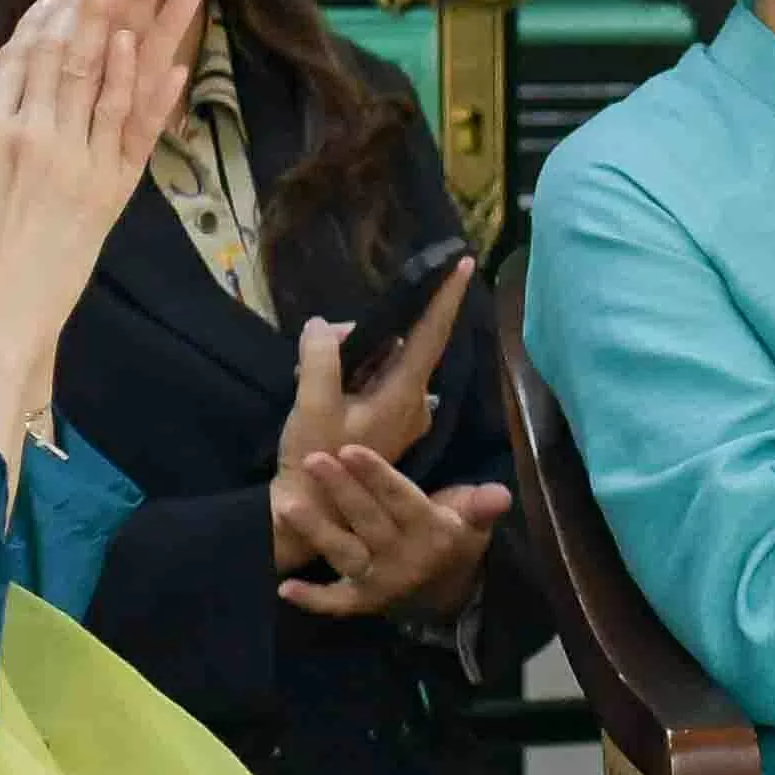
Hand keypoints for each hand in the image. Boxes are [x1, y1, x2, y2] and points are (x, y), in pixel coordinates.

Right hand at [0, 0, 199, 447]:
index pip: (19, 55)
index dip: (43, 18)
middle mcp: (35, 138)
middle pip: (66, 55)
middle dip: (87, 6)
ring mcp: (78, 164)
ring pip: (104, 80)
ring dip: (125, 28)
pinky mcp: (111, 193)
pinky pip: (135, 130)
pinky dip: (148, 89)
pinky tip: (163, 56)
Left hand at [274, 445, 510, 618]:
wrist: (448, 593)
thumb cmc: (454, 539)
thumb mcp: (474, 521)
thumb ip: (482, 506)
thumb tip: (501, 494)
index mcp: (431, 532)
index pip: (400, 499)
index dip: (376, 476)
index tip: (351, 450)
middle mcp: (403, 558)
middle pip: (367, 521)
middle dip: (341, 490)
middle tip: (314, 460)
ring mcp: (379, 581)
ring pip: (345, 554)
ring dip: (316, 532)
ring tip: (286, 505)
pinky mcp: (361, 601)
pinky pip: (336, 602)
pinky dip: (312, 599)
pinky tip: (284, 587)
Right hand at [280, 255, 471, 474]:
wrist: (314, 511)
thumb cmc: (319, 457)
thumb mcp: (312, 402)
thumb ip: (321, 356)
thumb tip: (324, 326)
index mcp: (405, 393)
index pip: (432, 334)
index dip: (447, 297)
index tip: (465, 263)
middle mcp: (414, 401)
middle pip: (399, 345)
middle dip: (364, 335)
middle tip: (319, 345)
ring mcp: (402, 413)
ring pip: (383, 362)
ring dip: (351, 357)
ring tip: (310, 374)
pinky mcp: (387, 421)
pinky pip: (375, 381)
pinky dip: (350, 375)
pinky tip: (318, 386)